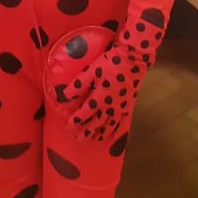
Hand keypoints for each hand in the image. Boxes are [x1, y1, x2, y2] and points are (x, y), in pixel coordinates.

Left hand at [67, 17, 165, 142]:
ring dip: (99, 132)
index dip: (75, 120)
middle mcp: (109, 106)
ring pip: (108, 125)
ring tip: (93, 138)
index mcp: (99, 97)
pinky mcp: (128, 106)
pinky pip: (121, 123)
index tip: (68, 126)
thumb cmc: (110, 63)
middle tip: (78, 138)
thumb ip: (79, 84)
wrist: (133, 60)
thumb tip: (64, 95)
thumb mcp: (91, 70)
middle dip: (86, 131)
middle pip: (96, 122)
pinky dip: (115, 131)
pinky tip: (111, 136)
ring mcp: (120, 108)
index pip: (84, 113)